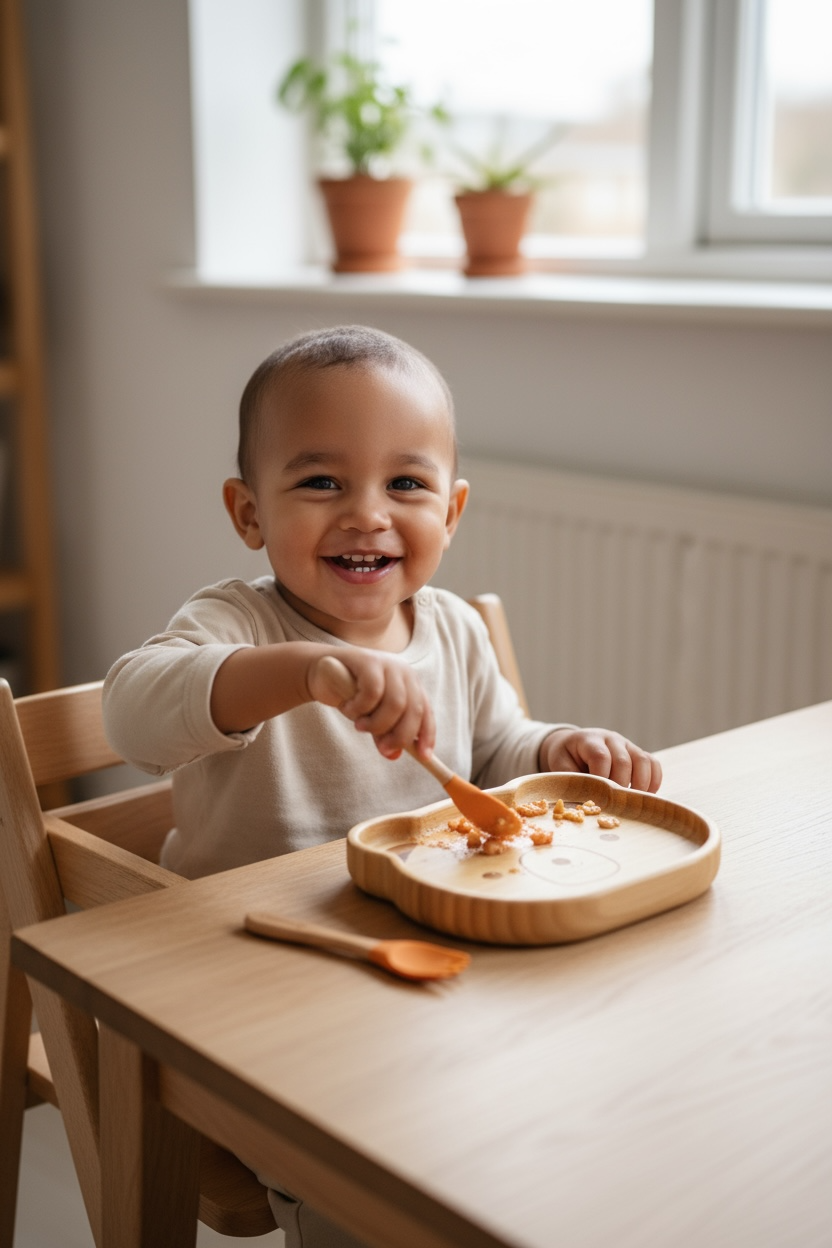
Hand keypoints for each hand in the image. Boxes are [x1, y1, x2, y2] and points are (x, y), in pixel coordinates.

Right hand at [308, 648, 434, 760]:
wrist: (319, 672)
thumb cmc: (349, 696)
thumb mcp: (370, 718)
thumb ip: (382, 734)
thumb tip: (394, 756)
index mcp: (410, 685)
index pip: (426, 711)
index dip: (427, 735)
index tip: (423, 756)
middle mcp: (404, 672)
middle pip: (414, 709)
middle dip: (399, 735)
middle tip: (383, 749)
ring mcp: (388, 664)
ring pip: (395, 703)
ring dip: (377, 723)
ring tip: (359, 726)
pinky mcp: (369, 661)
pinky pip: (372, 693)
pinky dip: (360, 708)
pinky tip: (348, 708)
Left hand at [540, 727, 661, 792]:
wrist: (573, 744)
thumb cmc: (566, 759)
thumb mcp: (560, 766)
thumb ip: (571, 781)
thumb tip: (579, 804)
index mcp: (588, 740)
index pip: (600, 756)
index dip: (602, 777)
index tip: (599, 797)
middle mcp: (610, 739)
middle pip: (623, 760)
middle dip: (620, 785)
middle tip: (615, 805)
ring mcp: (627, 745)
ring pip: (643, 761)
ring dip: (641, 785)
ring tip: (632, 803)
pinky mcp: (638, 753)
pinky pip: (653, 764)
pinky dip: (653, 781)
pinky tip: (646, 795)